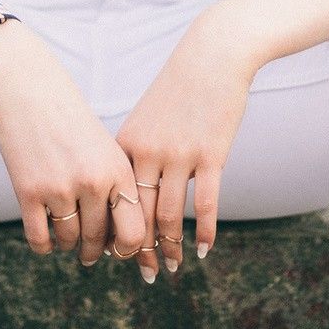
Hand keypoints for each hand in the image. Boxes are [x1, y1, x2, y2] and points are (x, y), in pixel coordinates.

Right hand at [0, 21, 154, 267]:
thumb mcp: (106, 152)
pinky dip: (44, 246)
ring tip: (68, 239)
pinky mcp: (29, 192)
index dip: (126, 249)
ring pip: (69, 241)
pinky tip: (47, 240)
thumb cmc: (74, 125)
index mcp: (118, 171)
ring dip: (68, 245)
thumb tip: (117, 246)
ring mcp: (60, 188)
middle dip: (93, 251)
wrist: (33, 93)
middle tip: (89, 254)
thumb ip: (115, 192)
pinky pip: (40, 239)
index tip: (116, 250)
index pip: (133, 233)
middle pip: (98, 240)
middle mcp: (93, 181)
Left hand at [113, 9, 266, 280]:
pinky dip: (203, 231)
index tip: (116, 254)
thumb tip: (132, 188)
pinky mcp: (211, 154)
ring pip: (169, 214)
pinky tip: (202, 250)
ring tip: (171, 268)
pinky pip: (206, 203)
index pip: (115, 198)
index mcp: (127, 144)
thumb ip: (138, 150)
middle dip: (141, 249)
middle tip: (144, 273)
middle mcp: (148, 152)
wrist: (213, 55)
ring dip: (170, 247)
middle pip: (139, 213)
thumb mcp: (148, 116)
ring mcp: (180, 154)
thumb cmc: (181, 87)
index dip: (115, 230)